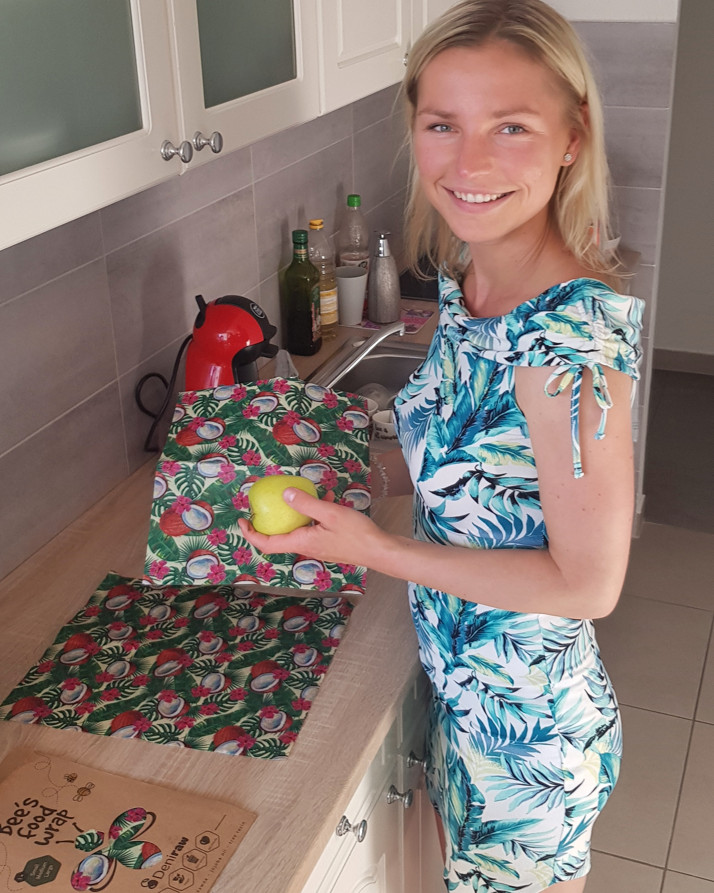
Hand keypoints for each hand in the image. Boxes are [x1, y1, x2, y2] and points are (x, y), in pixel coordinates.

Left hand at [238, 487, 389, 568]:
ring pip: (298, 528)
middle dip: (271, 518)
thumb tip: (285, 493)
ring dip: (298, 511)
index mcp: (301, 542)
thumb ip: (306, 504)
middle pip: (279, 536)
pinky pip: (313, 526)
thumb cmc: (357, 534)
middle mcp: (306, 547)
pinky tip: (328, 498)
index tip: (242, 519)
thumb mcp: (330, 513)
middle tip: (267, 501)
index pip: (267, 543)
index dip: (251, 534)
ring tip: (305, 493)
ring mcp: (317, 546)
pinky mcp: (328, 542)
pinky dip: (315, 513)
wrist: (380, 550)